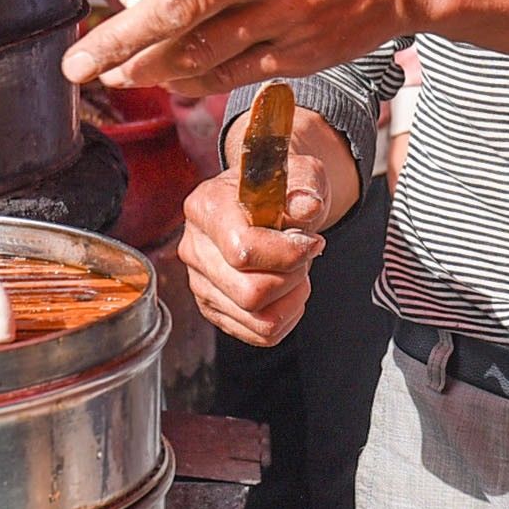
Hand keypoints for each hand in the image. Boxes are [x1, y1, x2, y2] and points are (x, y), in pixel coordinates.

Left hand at [63, 0, 426, 97]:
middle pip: (192, 6)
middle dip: (127, 38)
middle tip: (76, 64)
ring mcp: (288, 14)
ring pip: (206, 48)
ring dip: (149, 66)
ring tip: (106, 75)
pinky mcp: (298, 53)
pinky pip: (234, 72)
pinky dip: (191, 79)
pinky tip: (158, 81)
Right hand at [171, 97, 358, 346]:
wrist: (265, 201)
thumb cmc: (281, 189)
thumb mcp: (301, 174)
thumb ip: (306, 186)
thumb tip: (307, 207)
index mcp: (206, 207)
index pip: (242, 250)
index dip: (288, 253)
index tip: (313, 241)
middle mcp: (194, 248)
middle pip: (250, 293)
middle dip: (292, 278)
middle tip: (304, 256)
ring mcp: (201, 282)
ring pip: (257, 319)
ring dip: (292, 299)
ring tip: (298, 272)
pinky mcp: (214, 307)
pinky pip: (260, 334)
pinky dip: (286, 316)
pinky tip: (290, 290)